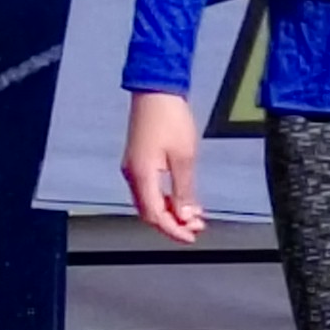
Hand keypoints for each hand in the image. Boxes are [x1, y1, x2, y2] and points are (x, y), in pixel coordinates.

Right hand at [122, 90, 205, 242]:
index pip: (154, 215)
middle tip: (197, 230)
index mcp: (141, 176)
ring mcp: (133, 169)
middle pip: (149, 212)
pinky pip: (150, 190)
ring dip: (171, 213)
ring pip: (149, 202)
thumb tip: (187, 216)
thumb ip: (184, 189)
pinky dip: (166, 200)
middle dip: (173, 224)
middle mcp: (132, 176)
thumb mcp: (185, 156)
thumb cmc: (171, 120)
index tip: (192, 238)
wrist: (155, 92)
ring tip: (194, 218)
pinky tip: (183, 201)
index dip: (172, 230)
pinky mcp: (138, 162)